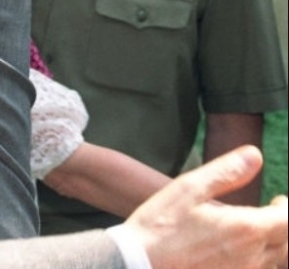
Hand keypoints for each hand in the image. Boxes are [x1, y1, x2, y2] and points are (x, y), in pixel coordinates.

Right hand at [128, 145, 287, 268]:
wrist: (139, 264)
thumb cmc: (160, 226)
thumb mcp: (188, 189)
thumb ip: (225, 172)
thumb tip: (254, 155)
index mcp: (246, 229)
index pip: (288, 220)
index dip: (285, 208)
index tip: (277, 200)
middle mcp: (252, 257)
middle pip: (286, 242)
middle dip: (282, 226)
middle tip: (272, 213)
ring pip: (273, 261)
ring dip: (272, 245)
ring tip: (255, 233)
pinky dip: (256, 261)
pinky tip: (237, 252)